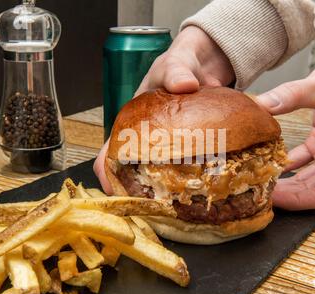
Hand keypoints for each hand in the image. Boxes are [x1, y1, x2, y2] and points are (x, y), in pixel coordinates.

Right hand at [94, 26, 233, 192]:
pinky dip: (193, 179)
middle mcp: (150, 137)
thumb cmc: (180, 64)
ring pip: (164, 174)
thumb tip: (186, 85)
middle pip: (136, 171)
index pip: (112, 150)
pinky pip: (192, 167)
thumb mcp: (174, 62)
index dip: (107, 172)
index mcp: (134, 120)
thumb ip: (176, 71)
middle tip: (149, 209)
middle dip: (138, 191)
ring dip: (165, 190)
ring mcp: (173, 145)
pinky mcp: (195, 147)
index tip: (112, 190)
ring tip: (172, 208)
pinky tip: (203, 190)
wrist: (208, 62)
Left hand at [257, 40, 314, 209]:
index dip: (296, 201)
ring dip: (283, 183)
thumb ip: (293, 95)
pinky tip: (264, 165)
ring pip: (304, 179)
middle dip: (286, 195)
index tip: (272, 198)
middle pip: (312, 191)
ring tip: (257, 183)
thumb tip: (262, 104)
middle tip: (256, 193)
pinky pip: (299, 162)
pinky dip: (283, 165)